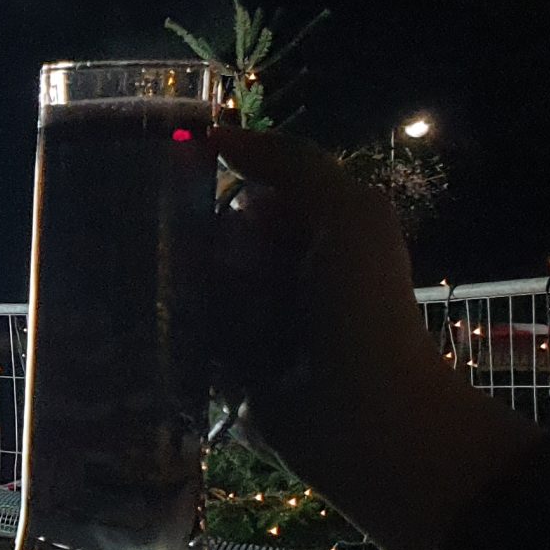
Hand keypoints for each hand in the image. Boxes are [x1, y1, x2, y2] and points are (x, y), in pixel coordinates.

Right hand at [209, 127, 534, 549]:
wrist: (365, 413)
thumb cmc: (364, 307)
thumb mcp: (350, 215)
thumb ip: (292, 164)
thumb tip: (216, 135)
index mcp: (312, 227)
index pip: (241, 190)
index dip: (222, 191)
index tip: (193, 194)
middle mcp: (278, 267)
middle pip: (209, 236)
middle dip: (212, 250)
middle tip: (235, 275)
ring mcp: (249, 316)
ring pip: (192, 284)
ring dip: (205, 298)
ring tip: (233, 321)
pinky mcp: (222, 362)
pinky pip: (184, 331)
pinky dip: (187, 335)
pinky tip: (201, 342)